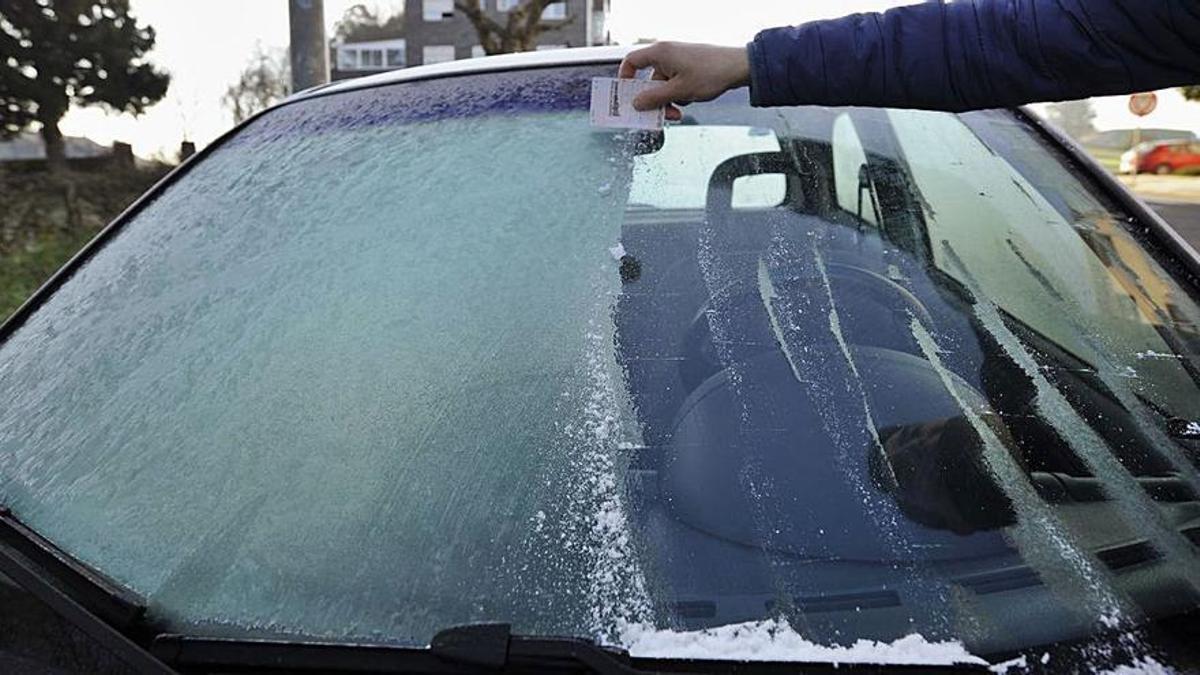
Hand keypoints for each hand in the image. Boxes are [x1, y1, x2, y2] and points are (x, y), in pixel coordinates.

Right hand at [618, 42, 750, 120]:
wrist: (739, 67)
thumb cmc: (711, 73)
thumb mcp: (679, 91)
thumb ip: (654, 99)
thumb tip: (636, 104)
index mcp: (660, 53)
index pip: (631, 62)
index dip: (625, 79)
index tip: (626, 96)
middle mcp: (666, 54)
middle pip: (648, 80)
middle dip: (655, 100)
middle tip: (661, 115)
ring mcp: (677, 61)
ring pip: (663, 86)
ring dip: (669, 101)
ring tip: (681, 110)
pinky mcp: (687, 67)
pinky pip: (674, 84)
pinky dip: (679, 95)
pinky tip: (691, 99)